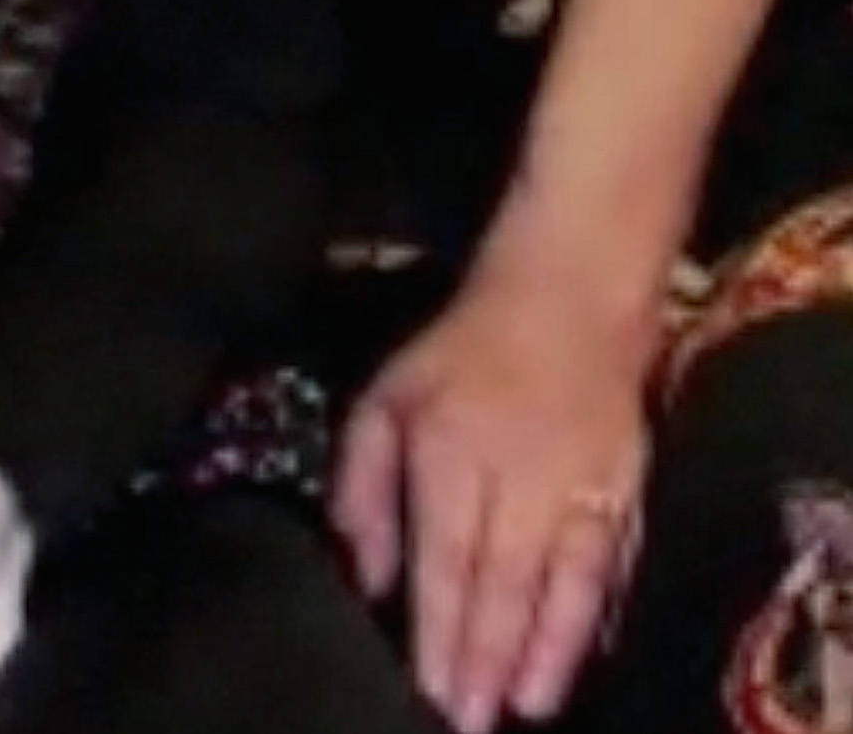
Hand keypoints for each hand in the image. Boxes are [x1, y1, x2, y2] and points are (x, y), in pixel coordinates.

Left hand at [343, 263, 658, 730]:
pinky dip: (600, 613)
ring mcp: (583, 488)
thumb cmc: (459, 354)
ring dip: (548, 652)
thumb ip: (366, 488)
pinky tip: (584, 653)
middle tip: (473, 721)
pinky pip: (615, 563)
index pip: (444, 558)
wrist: (569, 303)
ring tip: (529, 707)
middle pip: (504, 583)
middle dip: (488, 659)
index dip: (440, 628)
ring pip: (566, 584)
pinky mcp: (628, 490)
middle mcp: (520, 480)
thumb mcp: (385, 401)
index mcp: (451, 455)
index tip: (432, 687)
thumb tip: (365, 572)